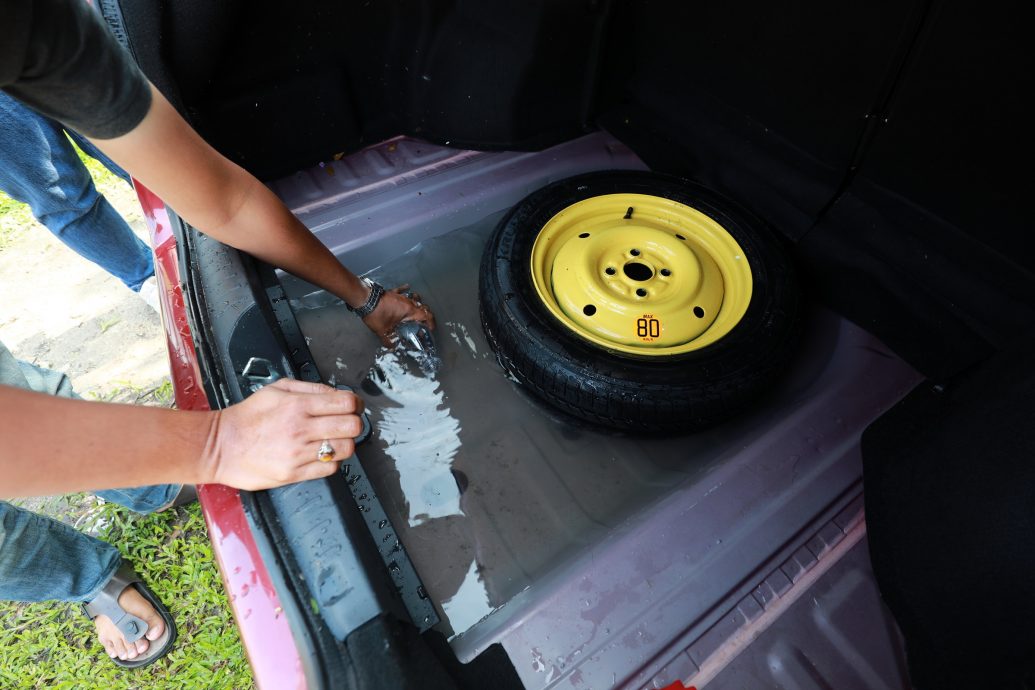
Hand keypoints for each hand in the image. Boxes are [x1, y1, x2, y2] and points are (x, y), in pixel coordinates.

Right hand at [202, 378, 364, 489]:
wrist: (219, 446)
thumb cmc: (247, 417)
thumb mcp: (276, 389)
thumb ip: (309, 389)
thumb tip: (335, 393)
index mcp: (298, 405)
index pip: (346, 402)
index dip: (355, 404)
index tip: (352, 406)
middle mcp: (301, 429)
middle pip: (352, 426)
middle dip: (354, 423)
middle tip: (346, 424)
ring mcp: (298, 453)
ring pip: (345, 449)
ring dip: (344, 444)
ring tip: (333, 440)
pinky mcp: (293, 474)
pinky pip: (329, 468)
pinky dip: (331, 461)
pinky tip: (320, 455)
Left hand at [362, 284, 435, 346]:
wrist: (364, 299)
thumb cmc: (376, 314)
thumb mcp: (382, 331)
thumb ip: (388, 341)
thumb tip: (391, 347)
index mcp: (409, 311)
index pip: (426, 316)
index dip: (431, 323)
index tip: (430, 330)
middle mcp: (408, 302)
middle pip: (423, 307)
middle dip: (425, 316)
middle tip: (423, 324)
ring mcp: (400, 296)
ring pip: (414, 299)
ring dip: (417, 305)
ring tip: (416, 311)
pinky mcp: (393, 292)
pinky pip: (402, 290)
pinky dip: (406, 290)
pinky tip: (408, 287)